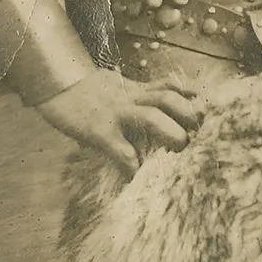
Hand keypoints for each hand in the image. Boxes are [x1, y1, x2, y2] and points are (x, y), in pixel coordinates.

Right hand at [36, 68, 204, 176]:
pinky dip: (132, 165)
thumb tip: (159, 111)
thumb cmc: (87, 92)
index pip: (171, 87)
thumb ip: (138, 97)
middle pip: (169, 98)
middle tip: (196, 136)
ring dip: (171, 133)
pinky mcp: (99, 130)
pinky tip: (137, 177)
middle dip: (188, 116)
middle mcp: (131, 98)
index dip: (191, 96)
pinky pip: (121, 150)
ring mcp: (116, 113)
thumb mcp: (117, 87)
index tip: (207, 110)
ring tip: (178, 150)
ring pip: (153, 117)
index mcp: (136, 89)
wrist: (54, 84)